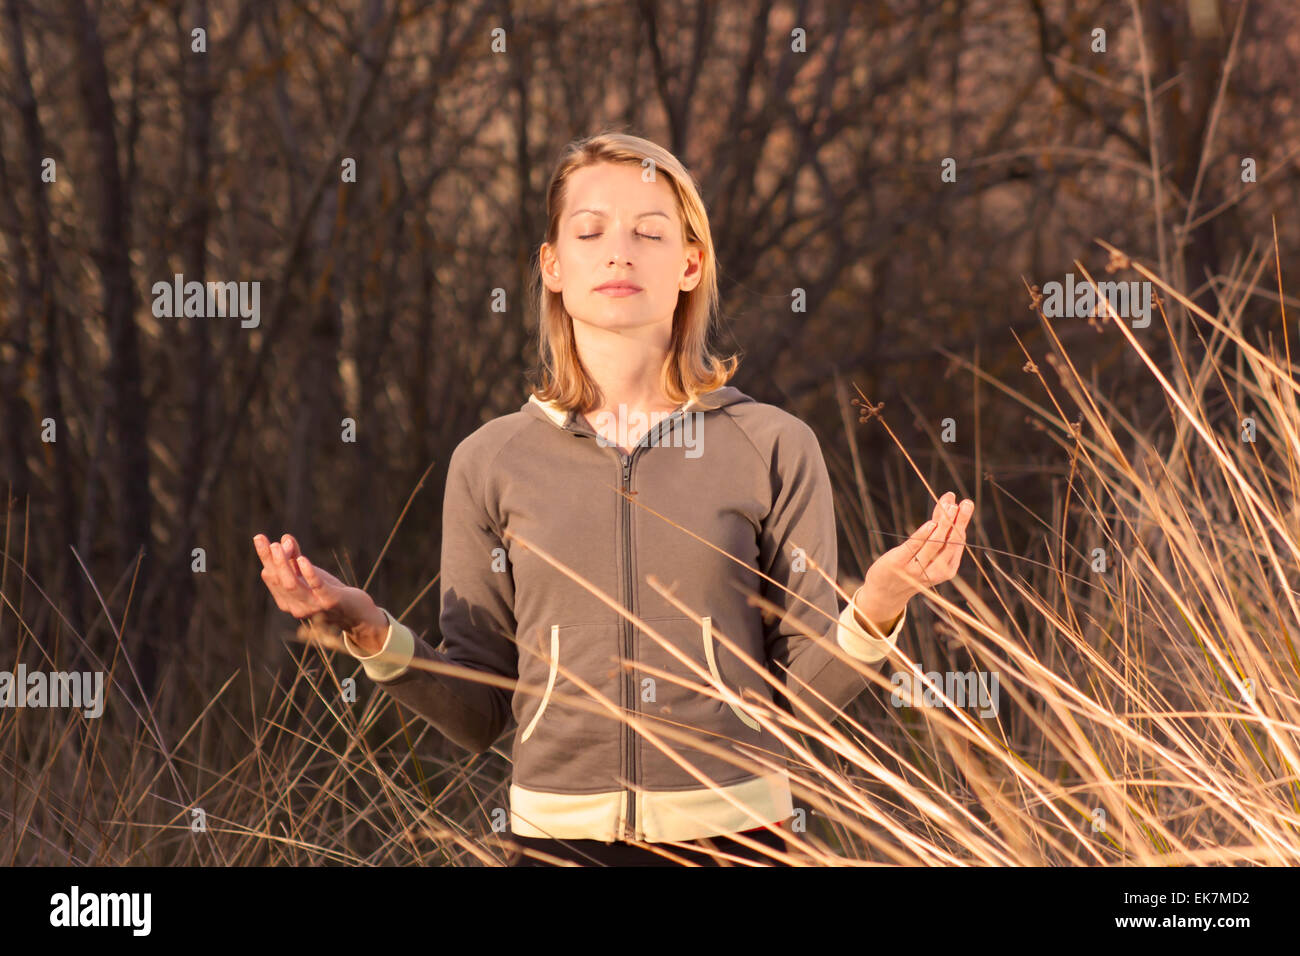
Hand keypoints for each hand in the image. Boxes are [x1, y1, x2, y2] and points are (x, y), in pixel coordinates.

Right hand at [252, 532, 388, 652]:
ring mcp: (312, 606)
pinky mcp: (330, 601)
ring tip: (279, 545)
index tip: (260, 538)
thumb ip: (296, 558)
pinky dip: (308, 573)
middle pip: (278, 581)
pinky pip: (316, 587)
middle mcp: (295, 606)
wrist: (356, 613)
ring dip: (283, 564)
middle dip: (270, 559)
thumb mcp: (310, 574)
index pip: (271, 577)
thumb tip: (285, 538)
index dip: (265, 558)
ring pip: (292, 585)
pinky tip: (303, 559)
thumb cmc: (330, 591)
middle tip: (262, 538)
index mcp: (287, 601)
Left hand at [855, 491, 973, 621]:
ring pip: (935, 544)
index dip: (962, 522)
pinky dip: (924, 535)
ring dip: (944, 524)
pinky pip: (914, 547)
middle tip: (965, 503)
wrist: (886, 593)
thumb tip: (949, 498)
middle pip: (951, 543)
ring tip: (950, 506)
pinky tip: (931, 523)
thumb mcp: (927, 550)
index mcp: (948, 569)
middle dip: (958, 522)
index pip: (958, 542)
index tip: (966, 503)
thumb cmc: (911, 565)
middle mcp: (935, 571)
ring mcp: (917, 569)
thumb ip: (938, 525)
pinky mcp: (899, 563)